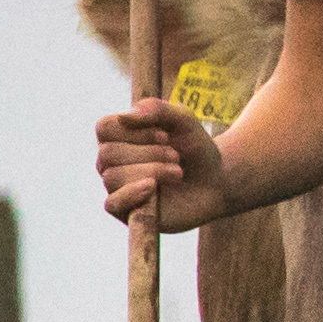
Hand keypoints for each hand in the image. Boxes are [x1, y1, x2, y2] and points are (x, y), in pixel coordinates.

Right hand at [95, 100, 223, 231]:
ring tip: (178, 172)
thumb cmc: (196, 150)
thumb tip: (124, 117)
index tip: (165, 135)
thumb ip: (157, 109)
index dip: (135, 131)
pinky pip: (111, 204)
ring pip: (113, 176)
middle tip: (177, 156)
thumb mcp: (184, 121)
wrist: (218, 182)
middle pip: (108, 153)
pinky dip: (132, 193)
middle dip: (149, 153)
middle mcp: (110, 163)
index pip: (104, 128)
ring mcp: (116, 187)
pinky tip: (153, 187)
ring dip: (152, 171)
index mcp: (117, 138)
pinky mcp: (126, 211)